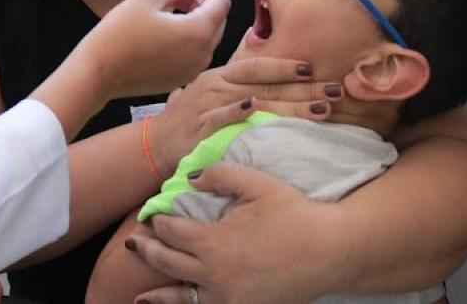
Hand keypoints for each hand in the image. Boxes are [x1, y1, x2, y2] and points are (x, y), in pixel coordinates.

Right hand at [74, 0, 230, 100]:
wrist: (97, 74)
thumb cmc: (120, 33)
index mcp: (199, 32)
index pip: (221, 1)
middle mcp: (204, 54)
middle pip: (218, 20)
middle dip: (204, 0)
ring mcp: (192, 70)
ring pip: (207, 38)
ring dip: (197, 18)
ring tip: (172, 5)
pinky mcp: (180, 80)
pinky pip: (194, 53)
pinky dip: (188, 37)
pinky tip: (166, 28)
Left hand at [129, 163, 344, 303]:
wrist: (331, 251)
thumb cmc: (295, 213)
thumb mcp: (256, 183)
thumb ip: (219, 175)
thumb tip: (190, 177)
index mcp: (213, 241)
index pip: (171, 231)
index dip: (158, 221)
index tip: (151, 214)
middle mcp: (214, 274)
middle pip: (168, 263)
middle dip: (148, 251)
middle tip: (135, 242)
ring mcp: (228, 297)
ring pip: (182, 296)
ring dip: (159, 293)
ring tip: (139, 296)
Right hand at [146, 59, 341, 173]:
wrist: (155, 143)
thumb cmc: (187, 119)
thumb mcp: (210, 94)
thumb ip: (238, 87)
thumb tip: (269, 84)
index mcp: (222, 76)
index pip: (259, 67)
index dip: (286, 66)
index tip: (315, 68)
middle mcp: (217, 86)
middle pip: (268, 85)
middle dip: (306, 89)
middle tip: (337, 90)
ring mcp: (209, 106)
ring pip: (255, 101)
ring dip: (290, 105)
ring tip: (322, 109)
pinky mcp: (200, 128)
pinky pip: (221, 118)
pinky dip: (237, 112)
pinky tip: (256, 109)